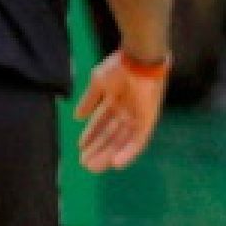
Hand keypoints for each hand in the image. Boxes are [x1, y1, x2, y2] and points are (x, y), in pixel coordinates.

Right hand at [73, 51, 166, 171]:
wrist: (138, 58)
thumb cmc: (119, 66)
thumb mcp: (98, 83)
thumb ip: (89, 101)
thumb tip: (76, 116)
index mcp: (116, 101)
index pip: (102, 123)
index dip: (91, 135)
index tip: (80, 148)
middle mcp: (127, 111)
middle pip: (111, 135)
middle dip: (98, 149)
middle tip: (84, 164)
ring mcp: (138, 116)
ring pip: (122, 141)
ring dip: (109, 154)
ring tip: (93, 167)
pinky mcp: (149, 121)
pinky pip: (139, 141)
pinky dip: (128, 152)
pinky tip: (115, 163)